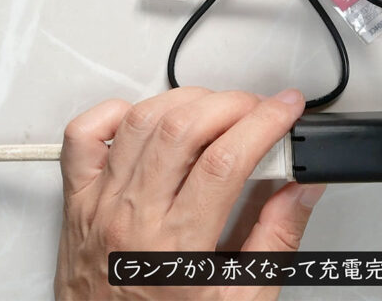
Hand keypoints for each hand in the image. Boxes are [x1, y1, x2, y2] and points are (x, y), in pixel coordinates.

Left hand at [54, 88, 325, 299]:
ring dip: (186, 101)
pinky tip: (147, 119)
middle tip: (259, 111)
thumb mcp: (242, 300)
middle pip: (183, 130)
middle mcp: (132, 218)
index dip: (264, 123)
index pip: (225, 160)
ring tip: (216, 111)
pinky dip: (113, 113)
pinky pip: (83, 138)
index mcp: (175, 246)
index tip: (287, 109)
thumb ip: (277, 240)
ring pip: (141, 122)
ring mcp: (99, 205)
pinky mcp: (78, 202)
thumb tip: (302, 189)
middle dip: (232, 105)